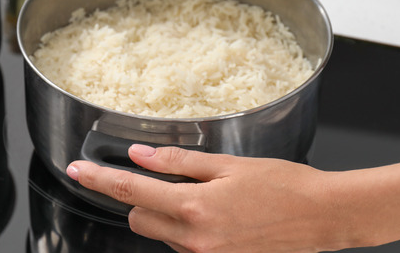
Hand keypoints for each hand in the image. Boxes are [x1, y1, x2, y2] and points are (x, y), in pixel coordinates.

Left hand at [66, 144, 354, 252]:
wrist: (323, 217)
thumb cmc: (283, 185)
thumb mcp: (228, 165)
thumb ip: (178, 161)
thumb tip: (139, 155)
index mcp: (194, 208)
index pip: (130, 192)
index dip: (98, 180)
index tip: (76, 171)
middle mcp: (194, 240)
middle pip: (140, 218)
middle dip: (141, 199)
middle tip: (167, 179)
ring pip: (162, 234)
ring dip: (167, 214)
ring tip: (206, 196)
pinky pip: (185, 247)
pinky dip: (187, 229)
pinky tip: (218, 215)